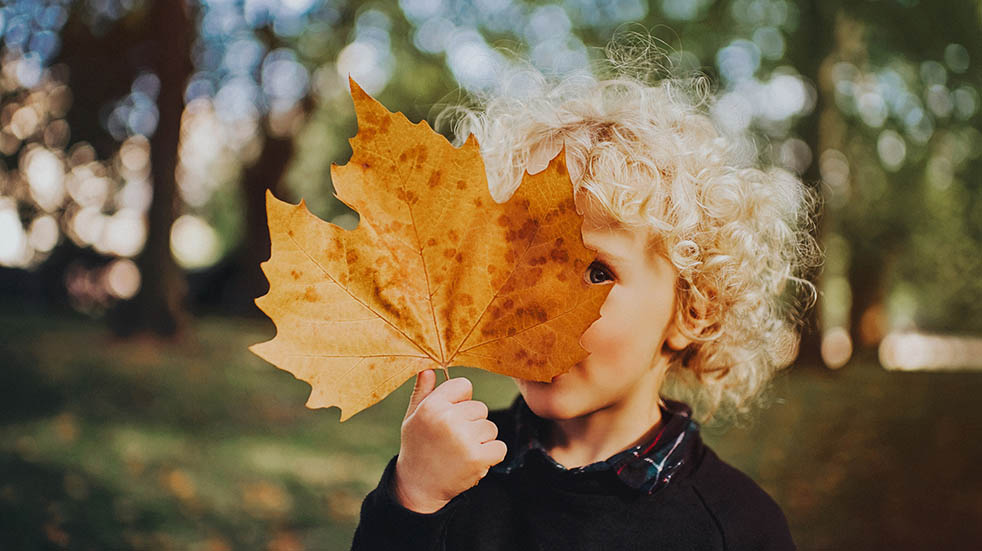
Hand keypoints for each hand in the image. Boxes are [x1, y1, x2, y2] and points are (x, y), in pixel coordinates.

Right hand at [392, 370, 507, 513]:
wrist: (418, 487)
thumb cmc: (417, 447)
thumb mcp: (413, 417)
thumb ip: (423, 392)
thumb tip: (430, 368)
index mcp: (432, 406)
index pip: (464, 385)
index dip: (460, 401)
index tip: (450, 416)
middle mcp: (448, 419)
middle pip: (480, 408)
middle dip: (471, 423)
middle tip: (452, 440)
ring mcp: (464, 439)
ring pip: (490, 427)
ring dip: (481, 440)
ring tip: (460, 451)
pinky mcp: (478, 458)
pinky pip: (499, 447)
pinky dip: (490, 455)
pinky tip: (472, 461)